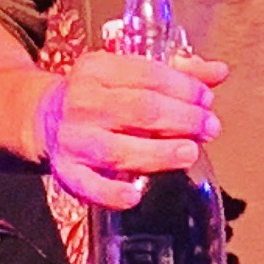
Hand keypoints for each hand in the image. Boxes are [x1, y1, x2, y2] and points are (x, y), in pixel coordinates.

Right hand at [41, 47, 226, 210]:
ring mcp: (73, 139)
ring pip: (119, 149)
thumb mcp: (128, 73)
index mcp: (96, 69)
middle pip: (140, 110)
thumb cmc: (99, 95)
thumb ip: (175, 73)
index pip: (148, 74)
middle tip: (209, 127)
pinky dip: (112, 193)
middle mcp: (81, 102)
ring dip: (160, 153)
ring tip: (189, 152)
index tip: (207, 99)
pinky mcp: (66, 171)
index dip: (184, 87)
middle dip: (182, 119)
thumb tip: (218, 72)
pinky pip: (89, 186)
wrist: (45, 118)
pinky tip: (135, 194)